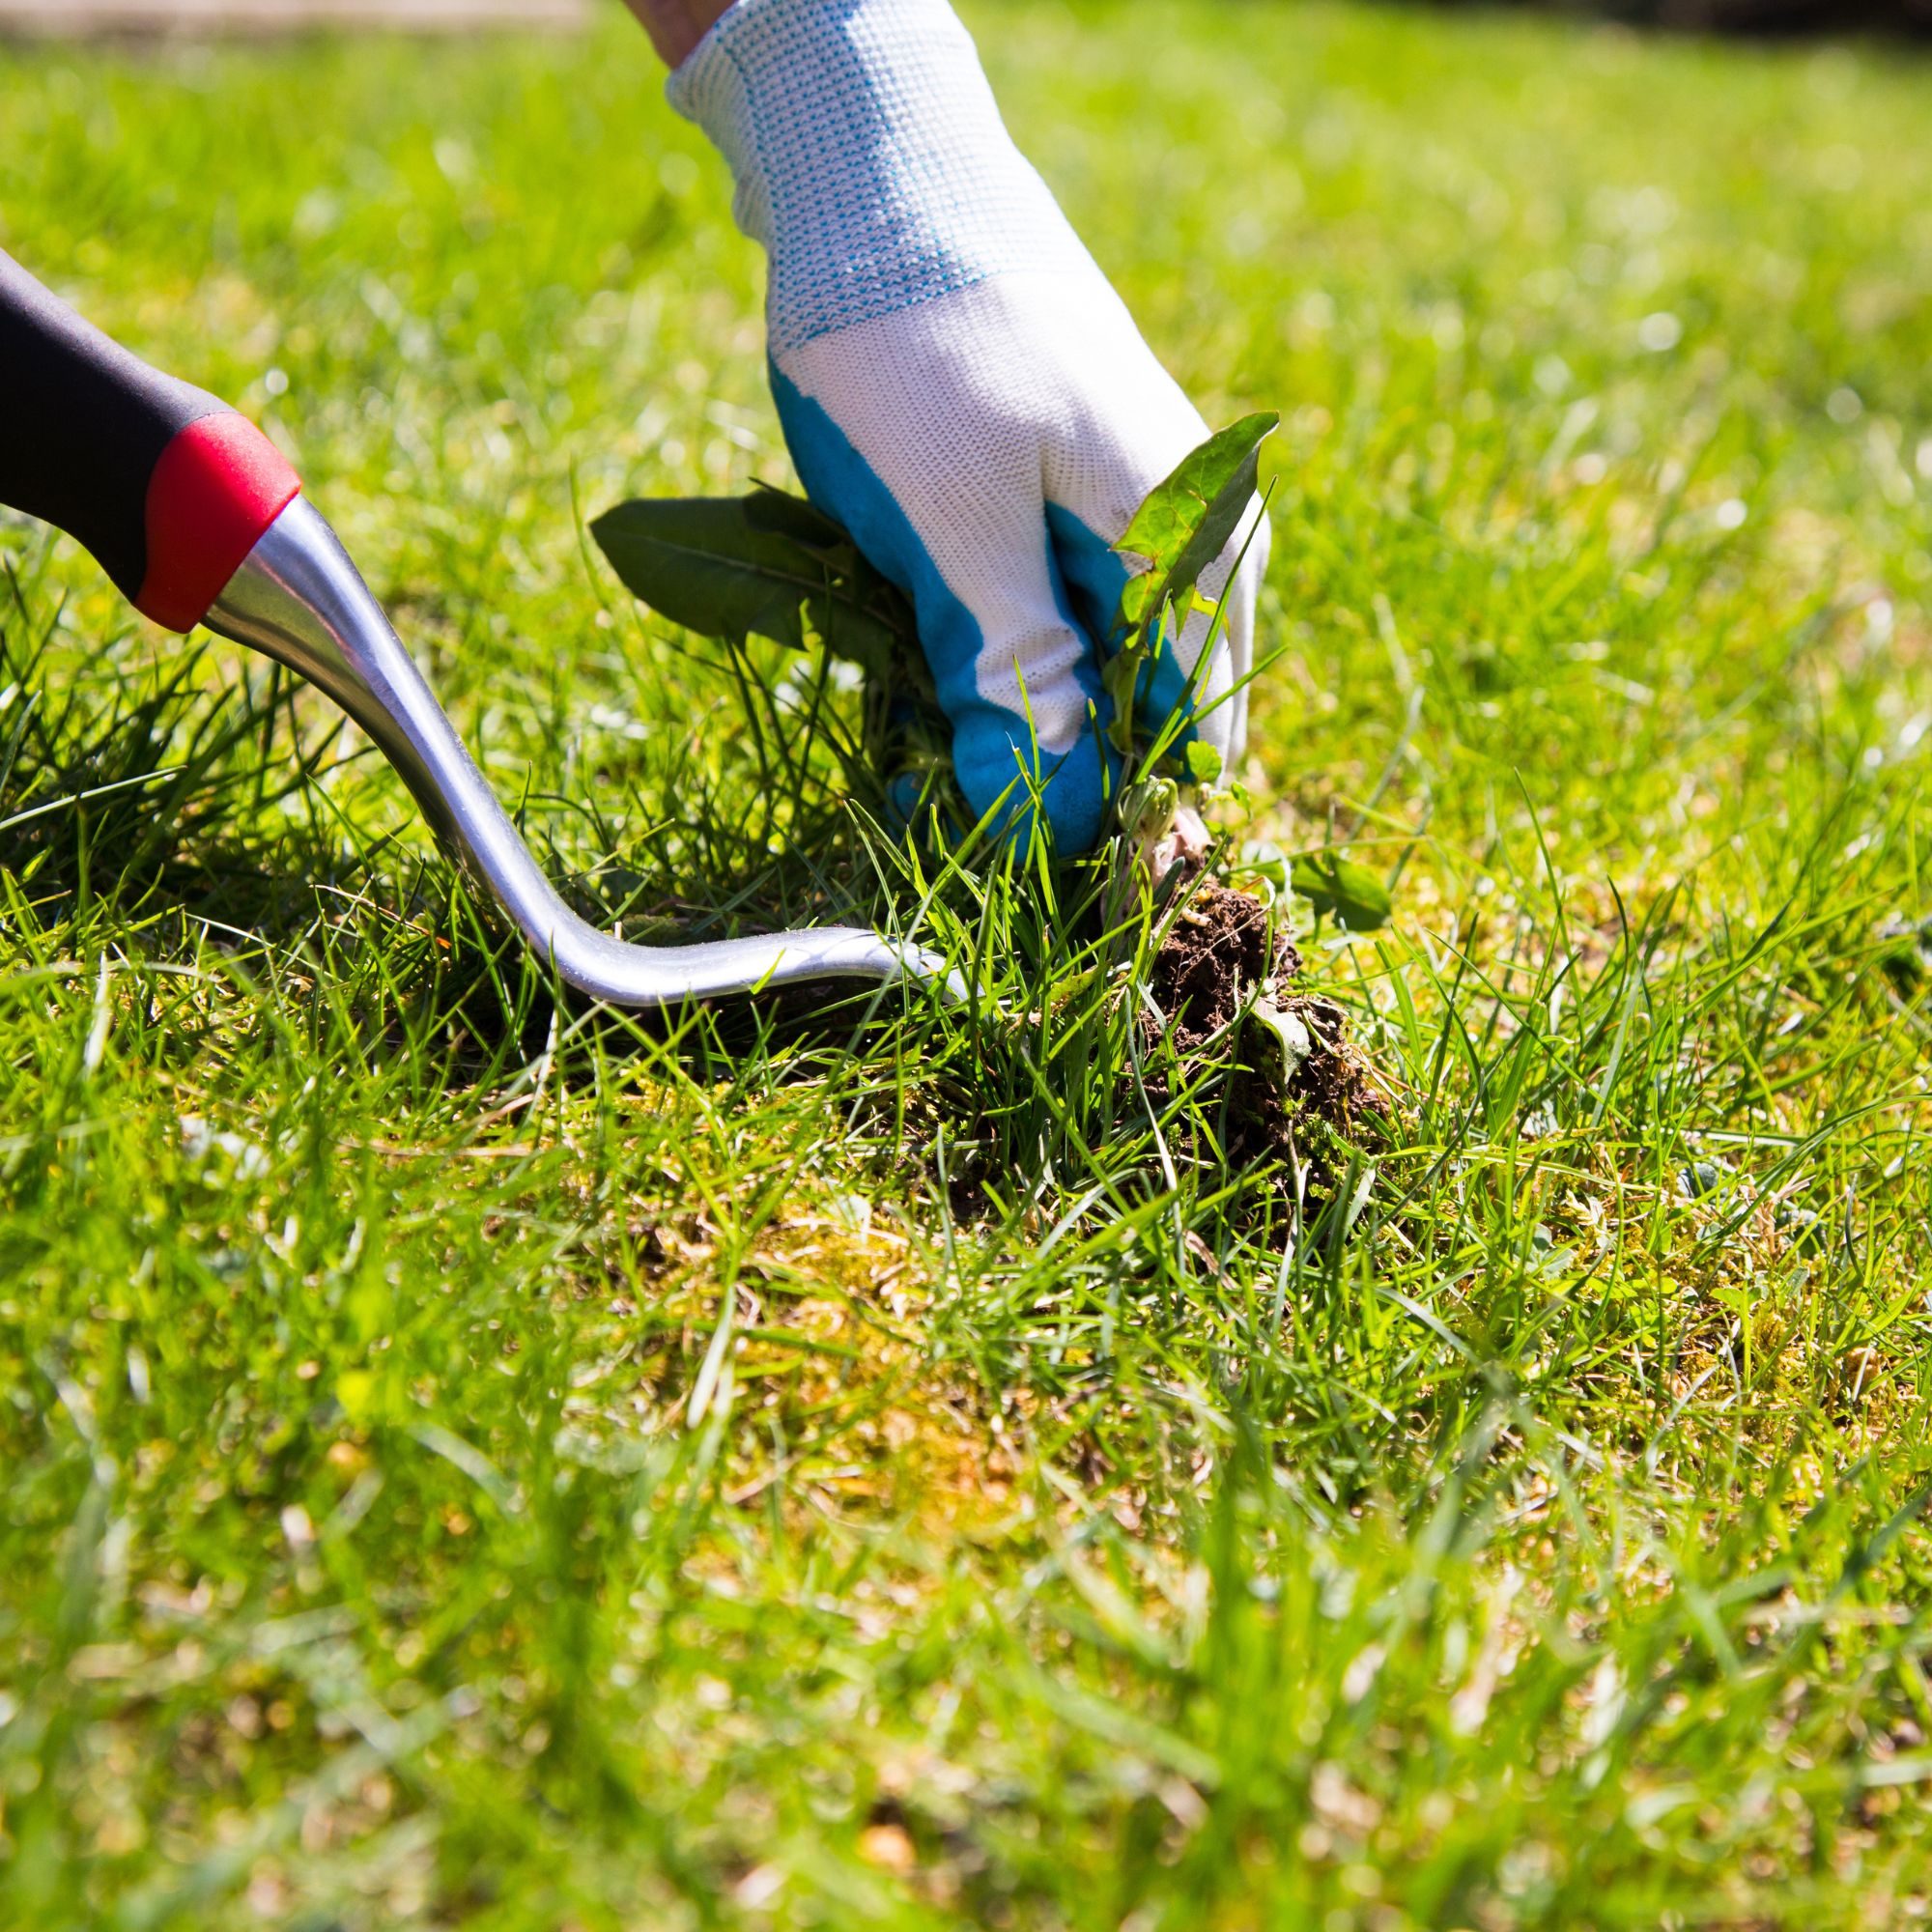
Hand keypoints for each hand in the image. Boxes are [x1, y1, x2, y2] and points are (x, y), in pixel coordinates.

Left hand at [668, 0, 1268, 854]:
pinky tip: (918, 655)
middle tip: (937, 791)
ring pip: (1094, 664)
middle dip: (1049, 762)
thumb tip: (1055, 812)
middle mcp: (1190, 531)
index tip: (1010, 849)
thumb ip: (1017, 669)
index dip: (1104, 808)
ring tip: (913, 726)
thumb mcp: (954, 526)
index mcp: (1188, 539)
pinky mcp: (1074, 497)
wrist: (874, 173)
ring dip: (1007, 710)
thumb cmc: (917, 342)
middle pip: (1145, 705)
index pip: (1187, 730)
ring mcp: (1134, 510)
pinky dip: (989, 649)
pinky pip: (1054, 608)